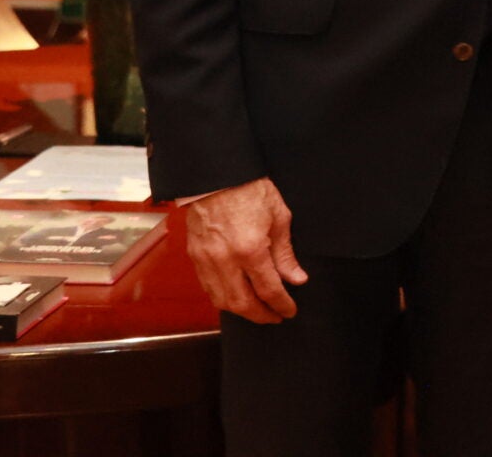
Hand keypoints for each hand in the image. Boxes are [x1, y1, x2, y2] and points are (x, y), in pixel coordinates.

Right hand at [184, 176, 307, 323]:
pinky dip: (223, 298)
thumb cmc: (249, 190)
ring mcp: (207, 260)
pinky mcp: (195, 257)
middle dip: (261, 315)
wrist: (216, 176)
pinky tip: (235, 296)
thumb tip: (295, 278)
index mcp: (251, 250)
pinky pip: (208, 288)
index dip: (281, 305)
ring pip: (222, 301)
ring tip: (257, 310)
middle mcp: (226, 260)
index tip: (289, 310)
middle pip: (243, 304)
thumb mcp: (279, 217)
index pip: (269, 290)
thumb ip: (285, 253)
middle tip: (275, 317)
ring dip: (241, 311)